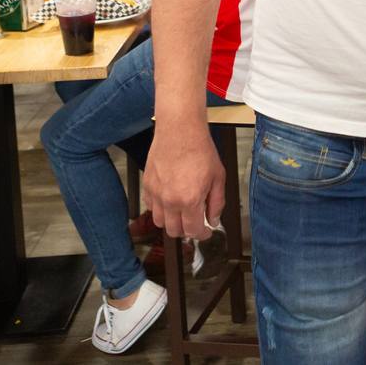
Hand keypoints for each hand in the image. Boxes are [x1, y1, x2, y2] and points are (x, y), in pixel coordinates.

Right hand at [144, 122, 223, 239]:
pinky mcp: (147, 185)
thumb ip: (216, 202)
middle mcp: (170, 200)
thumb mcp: (218, 177)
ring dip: (171, 221)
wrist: (180, 130)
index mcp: (190, 200)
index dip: (202, 235)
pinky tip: (169, 200)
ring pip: (159, 222)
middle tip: (194, 223)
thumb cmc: (199, 149)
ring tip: (181, 212)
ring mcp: (156, 193)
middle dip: (186, 231)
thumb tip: (214, 219)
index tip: (206, 232)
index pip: (193, 231)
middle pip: (174, 231)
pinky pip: (150, 206)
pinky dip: (159, 208)